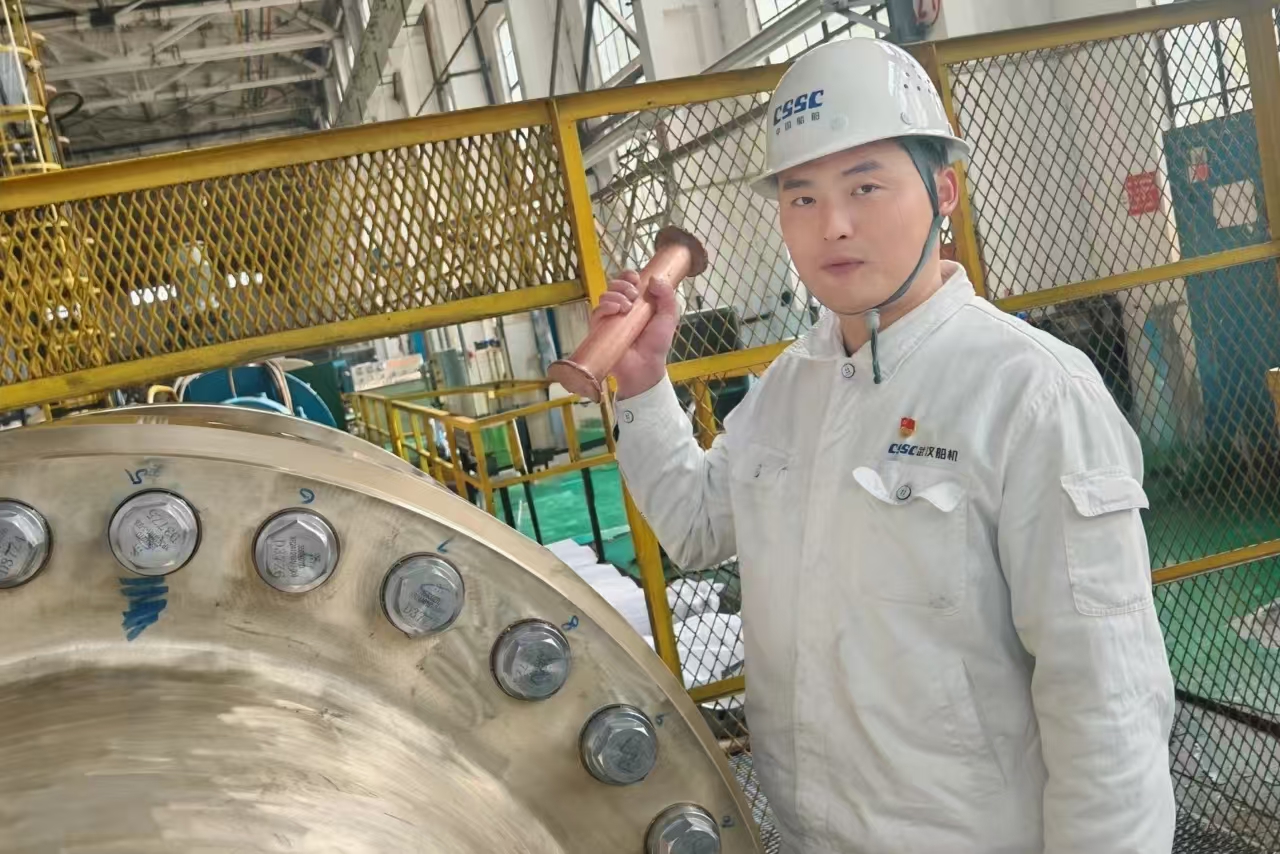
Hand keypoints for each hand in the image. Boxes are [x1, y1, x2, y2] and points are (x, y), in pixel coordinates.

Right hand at [590, 270, 678, 398]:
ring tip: (627, 307)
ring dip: (616, 295)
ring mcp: (610, 318)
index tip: (636, 279)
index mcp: (637, 301)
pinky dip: (605, 306)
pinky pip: (596, 312)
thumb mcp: (668, 317)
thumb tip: (654, 278)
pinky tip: (616, 310)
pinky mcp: (600, 329)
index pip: (627, 281)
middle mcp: (621, 307)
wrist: (646, 365)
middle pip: (614, 285)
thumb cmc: (656, 344)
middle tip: (634, 294)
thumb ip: (667, 296)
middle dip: (623, 284)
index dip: (629, 276)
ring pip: (605, 296)